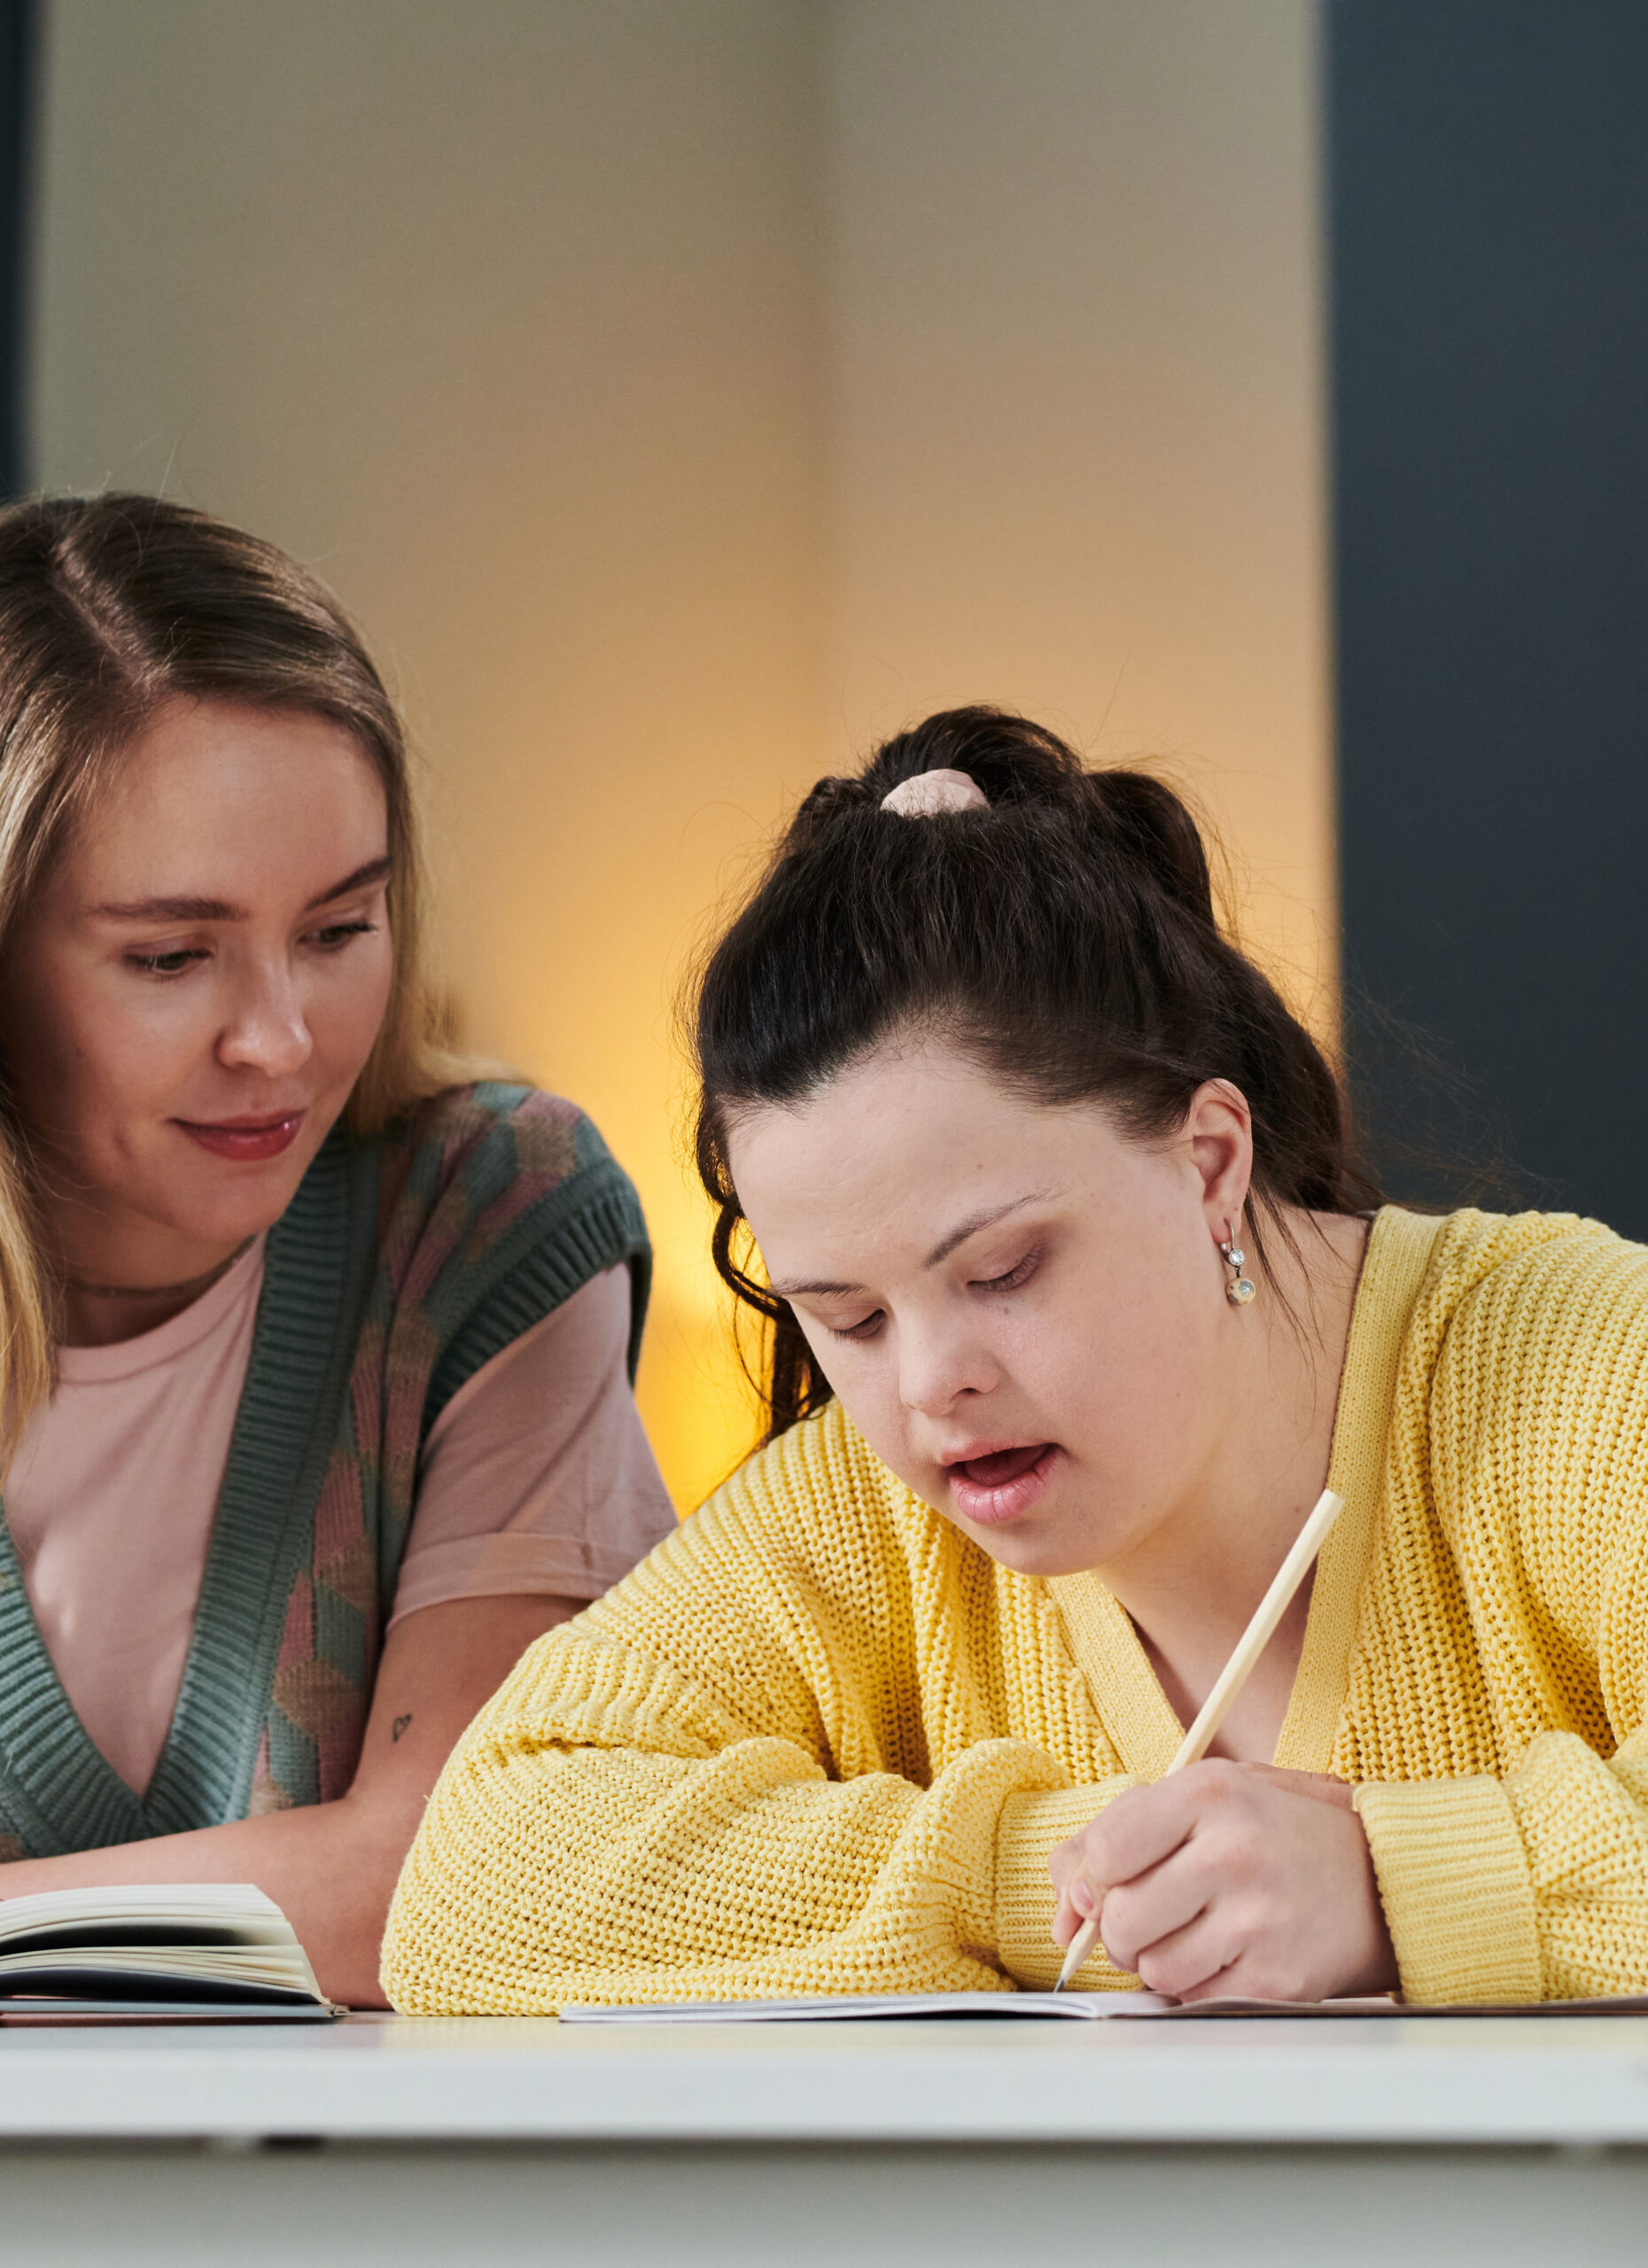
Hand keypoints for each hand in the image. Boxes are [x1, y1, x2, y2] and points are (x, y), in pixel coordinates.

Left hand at [1050, 1761, 1397, 2001]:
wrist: (1380, 1878)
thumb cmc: (1275, 1832)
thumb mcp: (1200, 1799)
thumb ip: (1116, 1833)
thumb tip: (1064, 1907)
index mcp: (1209, 1793)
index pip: (1105, 1851)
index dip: (1094, 1878)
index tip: (1112, 1881)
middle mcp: (1233, 1853)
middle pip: (1120, 1919)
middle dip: (1121, 1928)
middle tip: (1152, 1914)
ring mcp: (1259, 1919)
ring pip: (1152, 1968)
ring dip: (1158, 1960)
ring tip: (1194, 1931)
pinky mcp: (1277, 1979)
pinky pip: (1194, 2000)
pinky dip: (1196, 1986)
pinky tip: (1225, 1955)